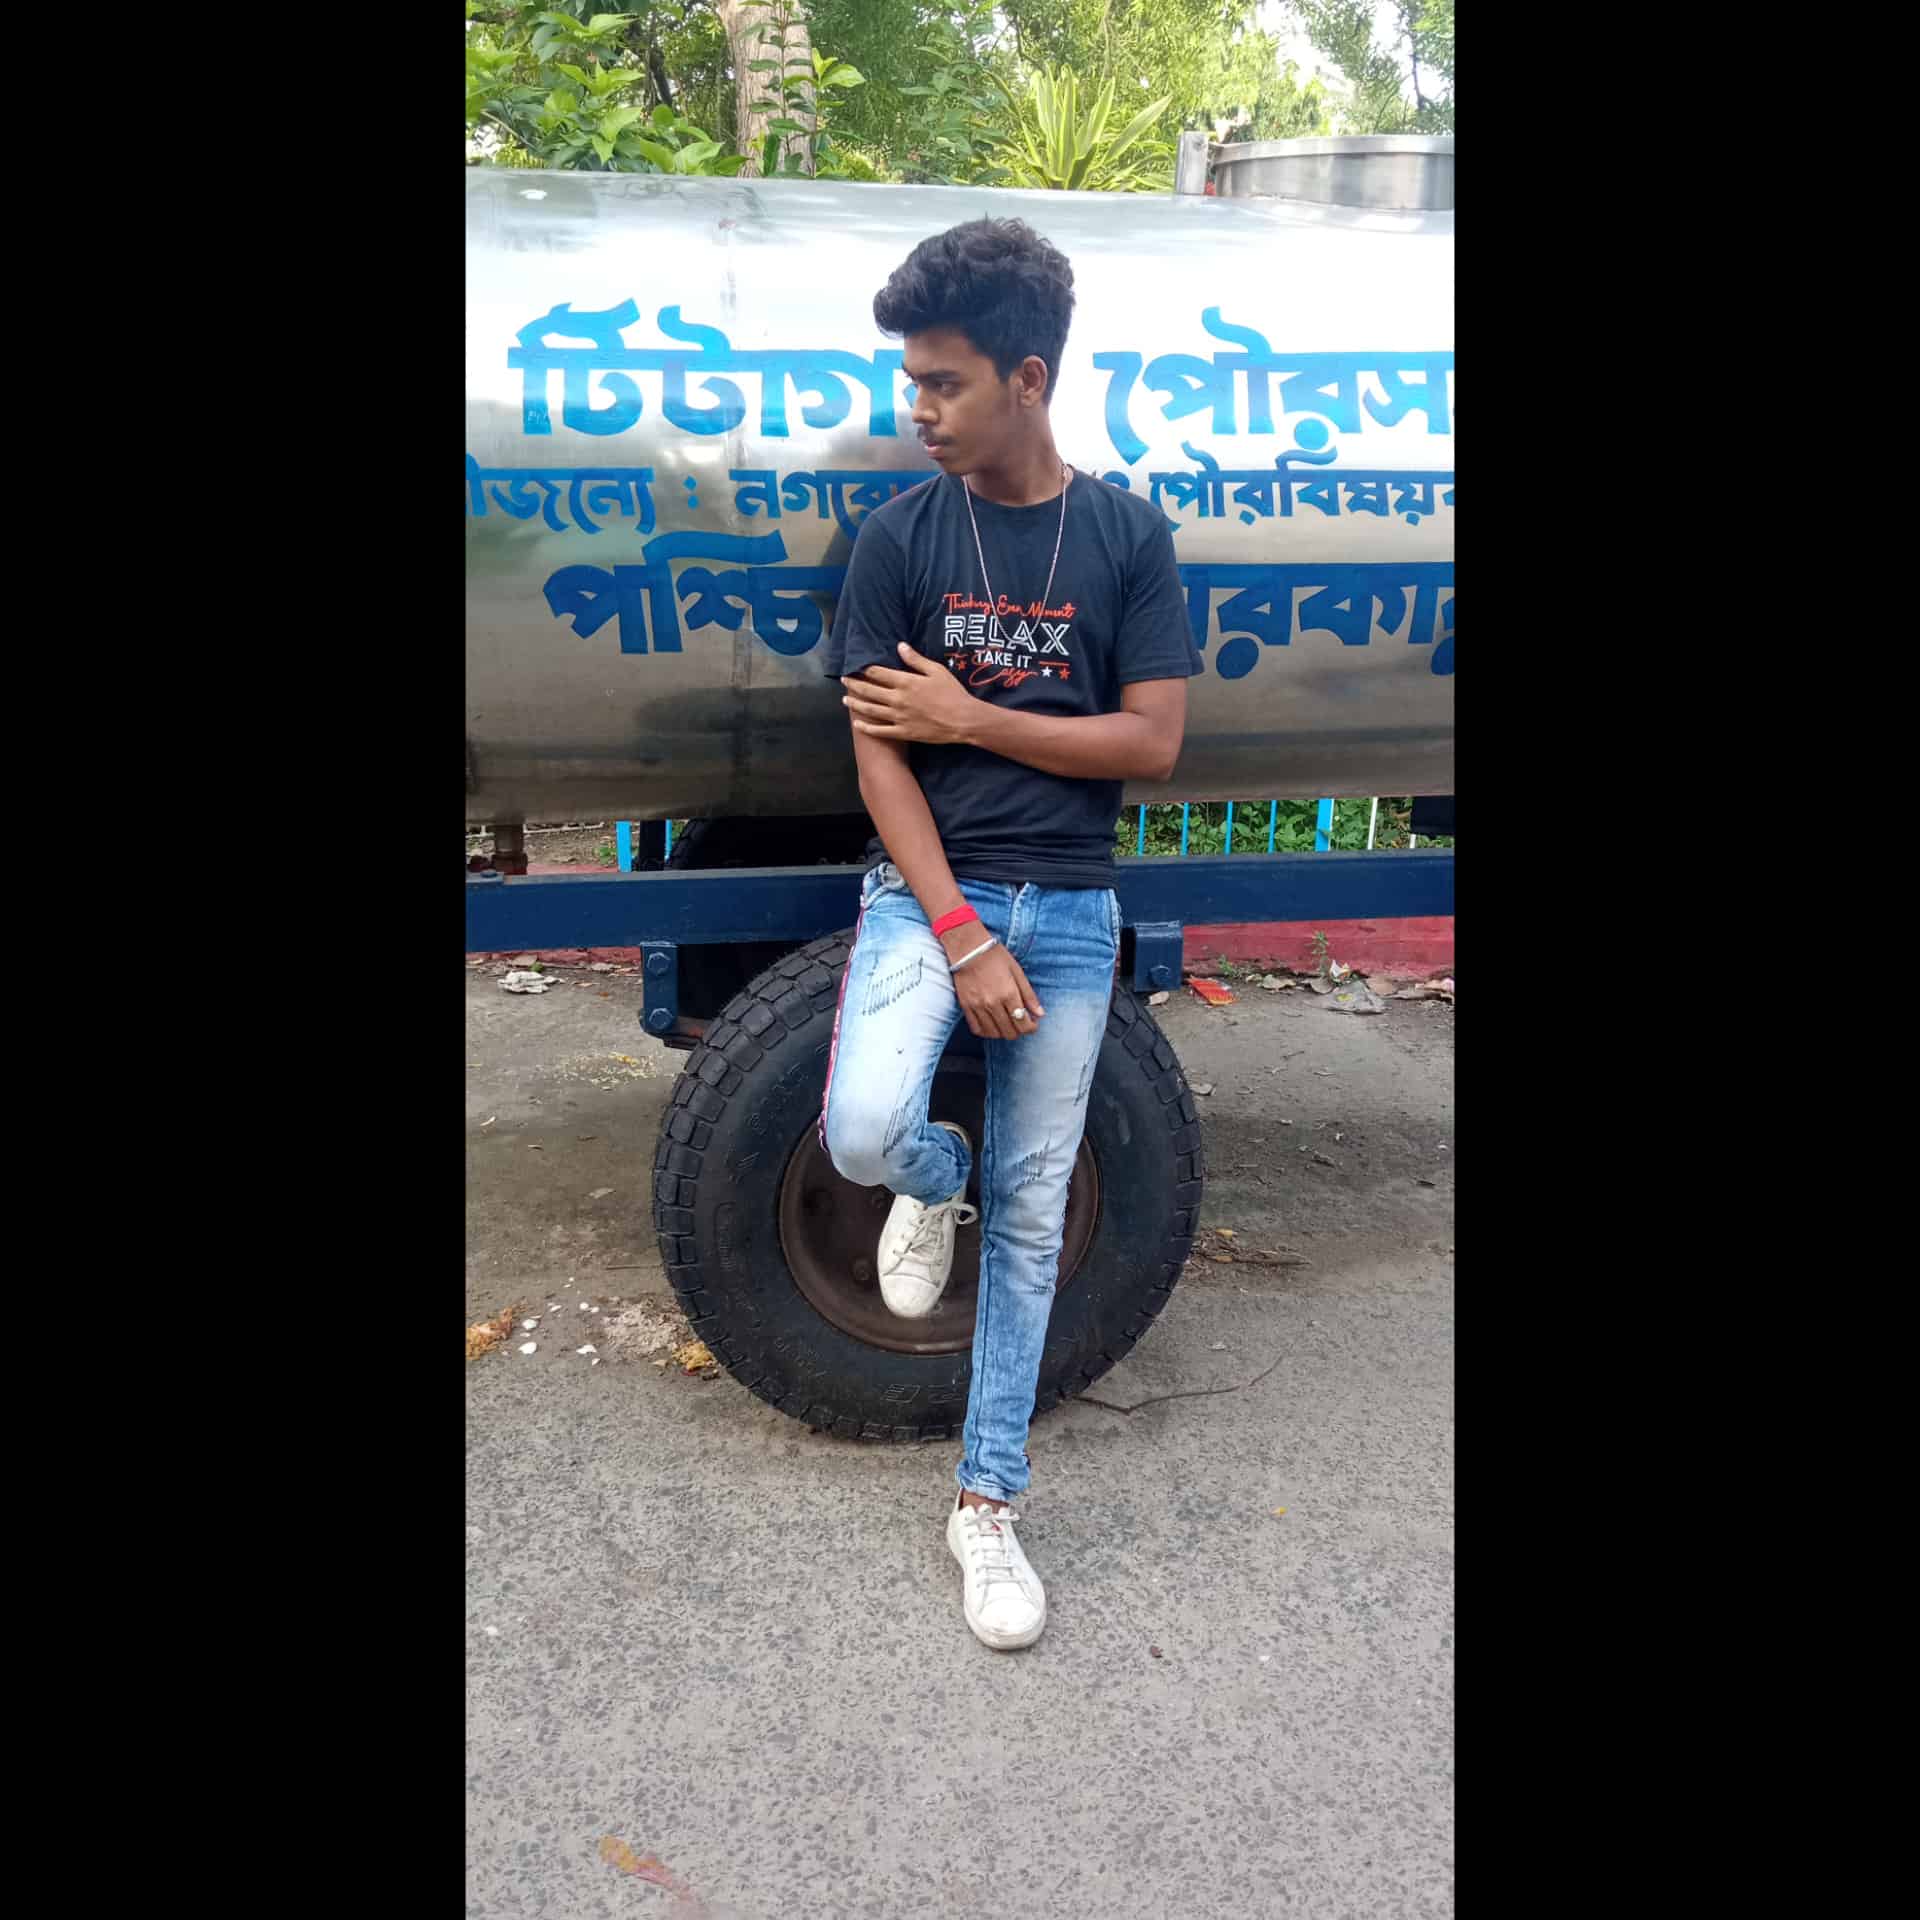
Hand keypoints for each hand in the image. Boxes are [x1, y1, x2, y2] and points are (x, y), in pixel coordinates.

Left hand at [843, 645, 978, 745]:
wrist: (963, 720)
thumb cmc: (952, 693)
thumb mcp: (936, 670)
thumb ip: (916, 659)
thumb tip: (900, 646)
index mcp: (905, 682)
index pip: (877, 673)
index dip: (864, 669)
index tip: (855, 667)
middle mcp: (897, 699)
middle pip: (869, 691)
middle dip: (854, 685)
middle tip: (844, 681)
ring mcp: (899, 717)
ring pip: (870, 710)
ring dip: (855, 705)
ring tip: (845, 701)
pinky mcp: (903, 732)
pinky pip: (880, 731)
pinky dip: (867, 728)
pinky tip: (857, 725)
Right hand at [946, 938, 1043, 1041]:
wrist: (968, 948)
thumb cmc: (995, 956)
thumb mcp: (1017, 972)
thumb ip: (1029, 995)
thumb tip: (1040, 1014)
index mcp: (1009, 994)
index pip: (1024, 1023)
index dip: (1031, 1028)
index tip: (1033, 1024)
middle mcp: (993, 1004)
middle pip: (1010, 1032)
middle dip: (1019, 1031)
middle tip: (1021, 1023)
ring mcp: (978, 1007)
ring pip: (994, 1034)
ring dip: (1004, 1032)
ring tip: (1008, 1024)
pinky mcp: (966, 1007)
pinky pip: (977, 1029)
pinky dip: (986, 1031)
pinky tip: (992, 1025)